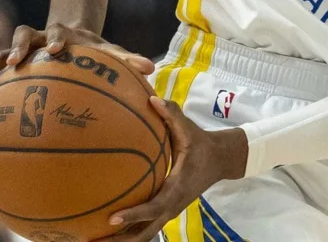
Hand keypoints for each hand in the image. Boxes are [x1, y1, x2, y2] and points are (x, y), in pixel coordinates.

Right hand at [0, 24, 154, 98]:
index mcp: (61, 34)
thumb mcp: (108, 52)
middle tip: (13, 61)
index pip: (56, 31)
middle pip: (22, 36)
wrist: (68, 39)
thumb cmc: (92, 50)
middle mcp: (37, 38)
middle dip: (17, 48)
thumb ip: (127, 59)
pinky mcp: (9, 64)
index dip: (55, 38)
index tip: (56, 48)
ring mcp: (20, 50)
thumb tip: (151, 69)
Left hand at [100, 99, 247, 240]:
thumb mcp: (190, 130)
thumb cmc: (202, 145)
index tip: (111, 218)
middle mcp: (172, 206)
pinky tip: (105, 232)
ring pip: (143, 235)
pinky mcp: (165, 212)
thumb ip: (172, 115)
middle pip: (145, 233)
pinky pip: (144, 228)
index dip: (134, 215)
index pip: (155, 207)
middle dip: (119, 241)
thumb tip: (152, 99)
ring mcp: (169, 212)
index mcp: (177, 188)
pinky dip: (127, 233)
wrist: (222, 160)